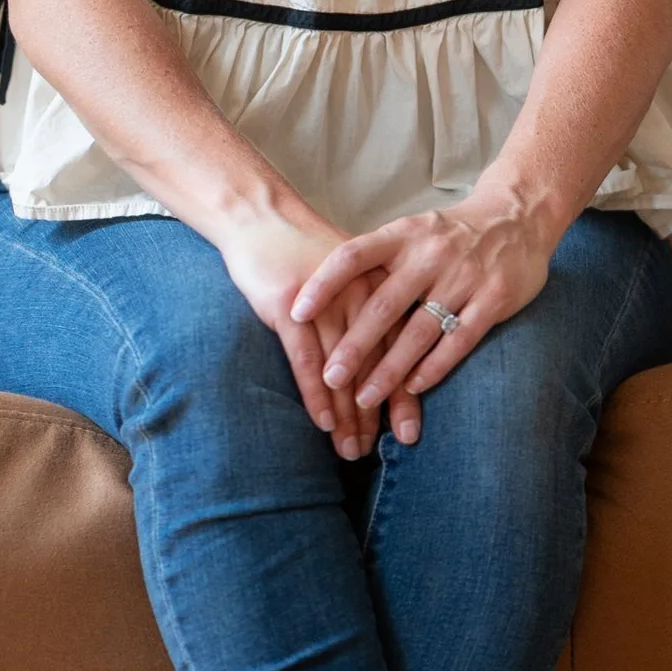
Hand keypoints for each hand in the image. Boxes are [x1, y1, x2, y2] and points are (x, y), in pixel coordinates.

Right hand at [216, 204, 423, 455]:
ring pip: (343, 370)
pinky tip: (324, 424)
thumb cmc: (304, 252)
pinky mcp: (289, 307)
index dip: (405, 395)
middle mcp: (360, 295)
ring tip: (350, 451)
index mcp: (379, 287)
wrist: (262, 217)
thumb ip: (369, 312)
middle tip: (380, 453)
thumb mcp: (348, 276)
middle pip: (375, 365)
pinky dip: (316, 396)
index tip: (410, 434)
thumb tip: (385, 364)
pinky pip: (306, 361)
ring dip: (348, 416)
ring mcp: (325, 302)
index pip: (399, 351)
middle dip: (377, 415)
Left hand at [291, 195, 558, 412]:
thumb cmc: (451, 234)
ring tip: (365, 398)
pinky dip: (434, 367)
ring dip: (390, 369)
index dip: (323, 284)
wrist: (518, 216)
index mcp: (404, 234)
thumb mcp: (413, 232)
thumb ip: (379, 261)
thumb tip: (324, 298)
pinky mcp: (493, 299)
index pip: (354, 255)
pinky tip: (412, 388)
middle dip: (354, 346)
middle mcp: (431, 253)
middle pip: (384, 305)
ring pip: (419, 331)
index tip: (295, 312)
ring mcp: (464, 277)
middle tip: (330, 378)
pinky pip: (458, 340)